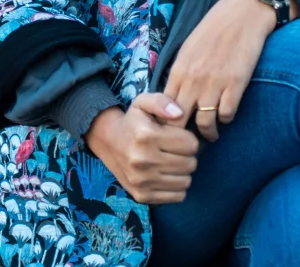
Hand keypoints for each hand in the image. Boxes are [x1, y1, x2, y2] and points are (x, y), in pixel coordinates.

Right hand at [84, 94, 199, 204]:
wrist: (108, 141)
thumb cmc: (133, 121)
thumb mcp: (144, 102)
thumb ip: (163, 102)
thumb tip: (179, 113)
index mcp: (147, 136)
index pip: (191, 144)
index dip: (189, 139)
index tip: (180, 137)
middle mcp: (143, 160)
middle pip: (190, 164)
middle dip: (188, 156)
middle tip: (178, 150)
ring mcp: (142, 181)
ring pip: (186, 181)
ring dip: (183, 172)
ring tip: (172, 162)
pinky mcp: (142, 195)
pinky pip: (177, 196)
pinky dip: (177, 186)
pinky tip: (167, 175)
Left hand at [162, 0, 279, 141]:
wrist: (241, 15)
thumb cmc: (213, 31)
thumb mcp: (188, 50)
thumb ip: (180, 74)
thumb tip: (172, 99)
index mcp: (179, 71)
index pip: (164, 110)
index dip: (166, 125)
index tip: (172, 131)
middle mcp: (193, 80)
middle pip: (179, 122)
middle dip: (182, 136)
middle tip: (189, 141)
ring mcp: (214, 83)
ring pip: (204, 124)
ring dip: (208, 133)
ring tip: (211, 134)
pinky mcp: (236, 84)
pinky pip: (227, 115)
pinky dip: (226, 119)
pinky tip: (227, 114)